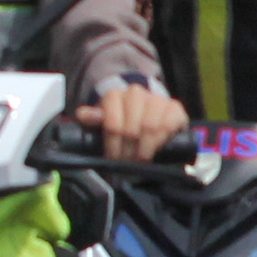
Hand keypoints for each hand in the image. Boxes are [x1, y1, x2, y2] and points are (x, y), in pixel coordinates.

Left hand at [73, 82, 188, 159]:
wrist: (147, 114)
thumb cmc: (123, 121)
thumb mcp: (104, 122)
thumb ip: (93, 119)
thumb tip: (83, 115)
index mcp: (114, 96)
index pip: (112, 124)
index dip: (113, 146)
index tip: (114, 159)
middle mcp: (135, 93)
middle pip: (131, 129)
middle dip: (128, 151)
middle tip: (128, 163)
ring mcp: (156, 99)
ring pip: (149, 127)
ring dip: (145, 149)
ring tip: (141, 159)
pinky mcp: (174, 107)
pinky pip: (168, 125)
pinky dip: (161, 141)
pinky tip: (156, 149)